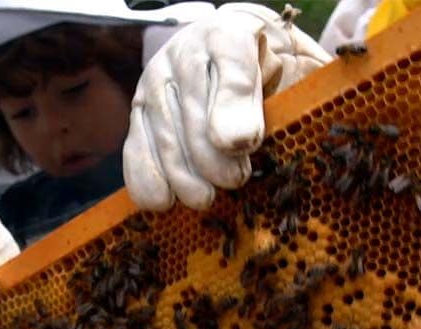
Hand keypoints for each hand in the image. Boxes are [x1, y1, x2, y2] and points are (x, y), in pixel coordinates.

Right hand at [124, 3, 330, 210]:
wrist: (228, 58)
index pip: (233, 73)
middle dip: (213, 160)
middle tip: (234, 180)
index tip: (245, 145)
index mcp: (229, 37)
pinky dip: (148, 178)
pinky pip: (136, 147)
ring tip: (204, 197)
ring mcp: (156, 82)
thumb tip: (235, 143)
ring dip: (183, 176)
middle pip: (194, 116)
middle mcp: (185, 53)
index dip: (236, 113)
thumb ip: (262, 103)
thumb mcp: (284, 75)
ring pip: (165, 137)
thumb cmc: (265, 72)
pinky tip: (163, 200)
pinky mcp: (139, 110)